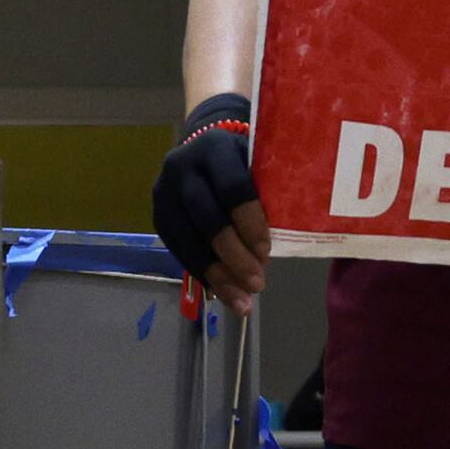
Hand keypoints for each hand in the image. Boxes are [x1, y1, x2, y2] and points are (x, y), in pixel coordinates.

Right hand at [151, 104, 266, 310]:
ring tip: (242, 301)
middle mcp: (182, 166)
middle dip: (233, 255)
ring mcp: (164, 191)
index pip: (232, 188)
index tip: (267, 252)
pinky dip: (202, 274)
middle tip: (257, 283)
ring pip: (187, 239)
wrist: (203, 154)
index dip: (249, 223)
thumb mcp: (258, 164)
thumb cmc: (244, 163)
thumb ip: (270, 190)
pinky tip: (223, 292)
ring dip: (216, 274)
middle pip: (206, 217)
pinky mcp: (157, 215)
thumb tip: (292, 237)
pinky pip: (177, 250)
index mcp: (214, 148)